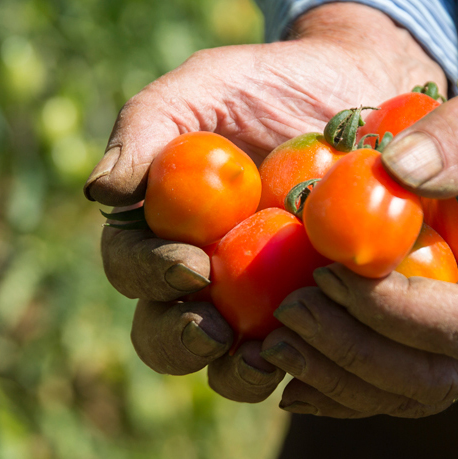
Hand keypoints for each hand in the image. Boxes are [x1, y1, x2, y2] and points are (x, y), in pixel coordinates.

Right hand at [83, 3, 445, 401]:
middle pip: (166, 335)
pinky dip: (313, 363)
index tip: (191, 265)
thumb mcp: (208, 85)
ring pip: (231, 366)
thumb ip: (148, 125)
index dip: (150, 275)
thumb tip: (99, 191)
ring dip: (240, 373)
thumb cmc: (273, 85)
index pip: (132, 267)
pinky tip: (330, 349)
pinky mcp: (320, 313)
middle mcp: (205, 276)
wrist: (359, 89)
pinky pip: (309, 357)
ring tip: (270, 358)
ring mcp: (262, 303)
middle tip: (214, 330)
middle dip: (181, 340)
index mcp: (164, 229)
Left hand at [259, 60, 457, 417]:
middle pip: (435, 376)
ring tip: (275, 348)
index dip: (391, 309)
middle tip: (288, 315)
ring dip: (341, 378)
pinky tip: (296, 373)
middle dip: (353, 352)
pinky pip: (406, 380)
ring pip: (415, 392)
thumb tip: (391, 169)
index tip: (326, 274)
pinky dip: (349, 383)